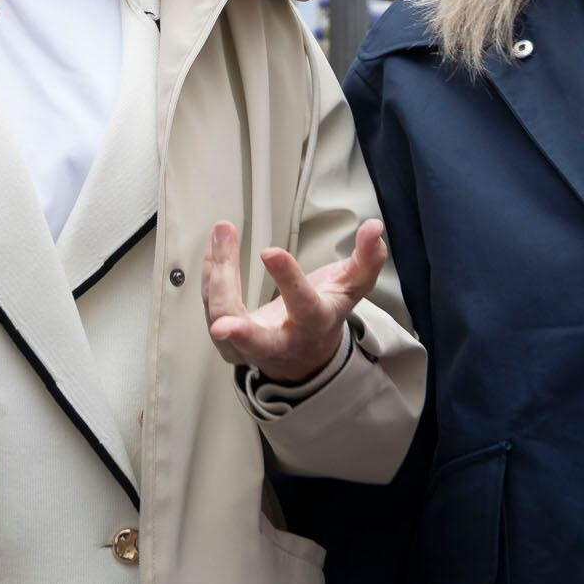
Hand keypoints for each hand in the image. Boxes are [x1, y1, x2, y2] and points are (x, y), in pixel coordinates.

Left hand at [200, 218, 387, 385]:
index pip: (303, 306)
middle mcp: (280, 343)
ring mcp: (249, 346)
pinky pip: (211, 307)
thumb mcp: (352, 289)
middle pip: (256, 342)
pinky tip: (214, 248)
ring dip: (218, 273)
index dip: (288, 280)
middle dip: (239, 333)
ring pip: (223, 315)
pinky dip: (209, 274)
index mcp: (313, 326)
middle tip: (222, 325)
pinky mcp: (228, 342)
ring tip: (223, 232)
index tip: (270, 250)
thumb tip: (374, 227)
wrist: (304, 356)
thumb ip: (367, 259)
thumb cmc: (326, 314)